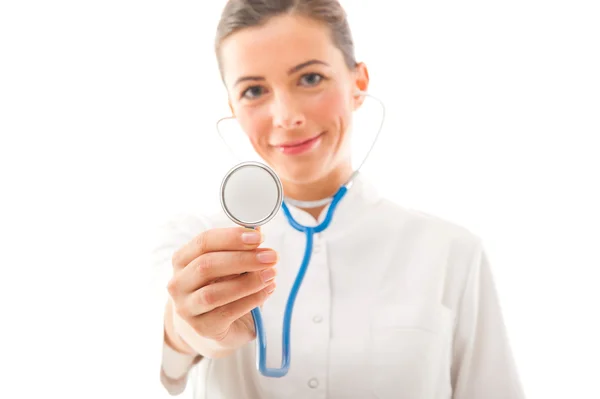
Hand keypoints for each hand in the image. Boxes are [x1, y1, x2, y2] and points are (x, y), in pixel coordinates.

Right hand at [166, 227, 276, 357]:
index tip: (258, 237)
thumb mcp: (231, 264)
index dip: (231, 237)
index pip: (203, 242)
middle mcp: (178, 284)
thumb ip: (242, 247)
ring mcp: (187, 308)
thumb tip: (256, 228)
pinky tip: (267, 290)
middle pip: (207, 266)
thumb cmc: (223, 286)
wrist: (215, 324)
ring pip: (214, 293)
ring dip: (248, 281)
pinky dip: (251, 299)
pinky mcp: (203, 328)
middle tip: (270, 256)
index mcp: (182, 260)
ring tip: (271, 274)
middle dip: (243, 259)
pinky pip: (227, 312)